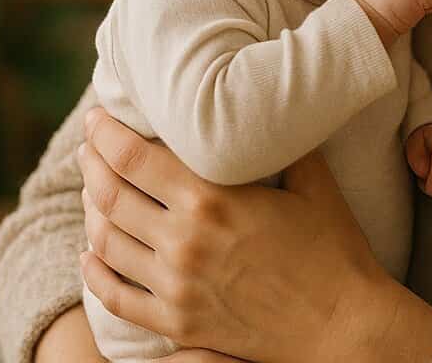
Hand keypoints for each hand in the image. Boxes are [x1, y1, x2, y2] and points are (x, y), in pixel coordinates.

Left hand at [76, 106, 398, 362]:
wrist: (342, 326)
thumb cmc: (335, 251)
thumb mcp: (315, 185)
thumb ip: (286, 144)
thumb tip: (272, 106)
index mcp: (214, 200)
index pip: (134, 159)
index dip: (106, 135)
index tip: (97, 120)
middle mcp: (185, 242)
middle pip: (110, 195)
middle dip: (91, 164)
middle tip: (89, 148)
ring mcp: (176, 287)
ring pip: (106, 242)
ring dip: (89, 211)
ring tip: (91, 191)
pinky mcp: (178, 322)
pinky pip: (116, 296)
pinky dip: (95, 272)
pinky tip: (90, 254)